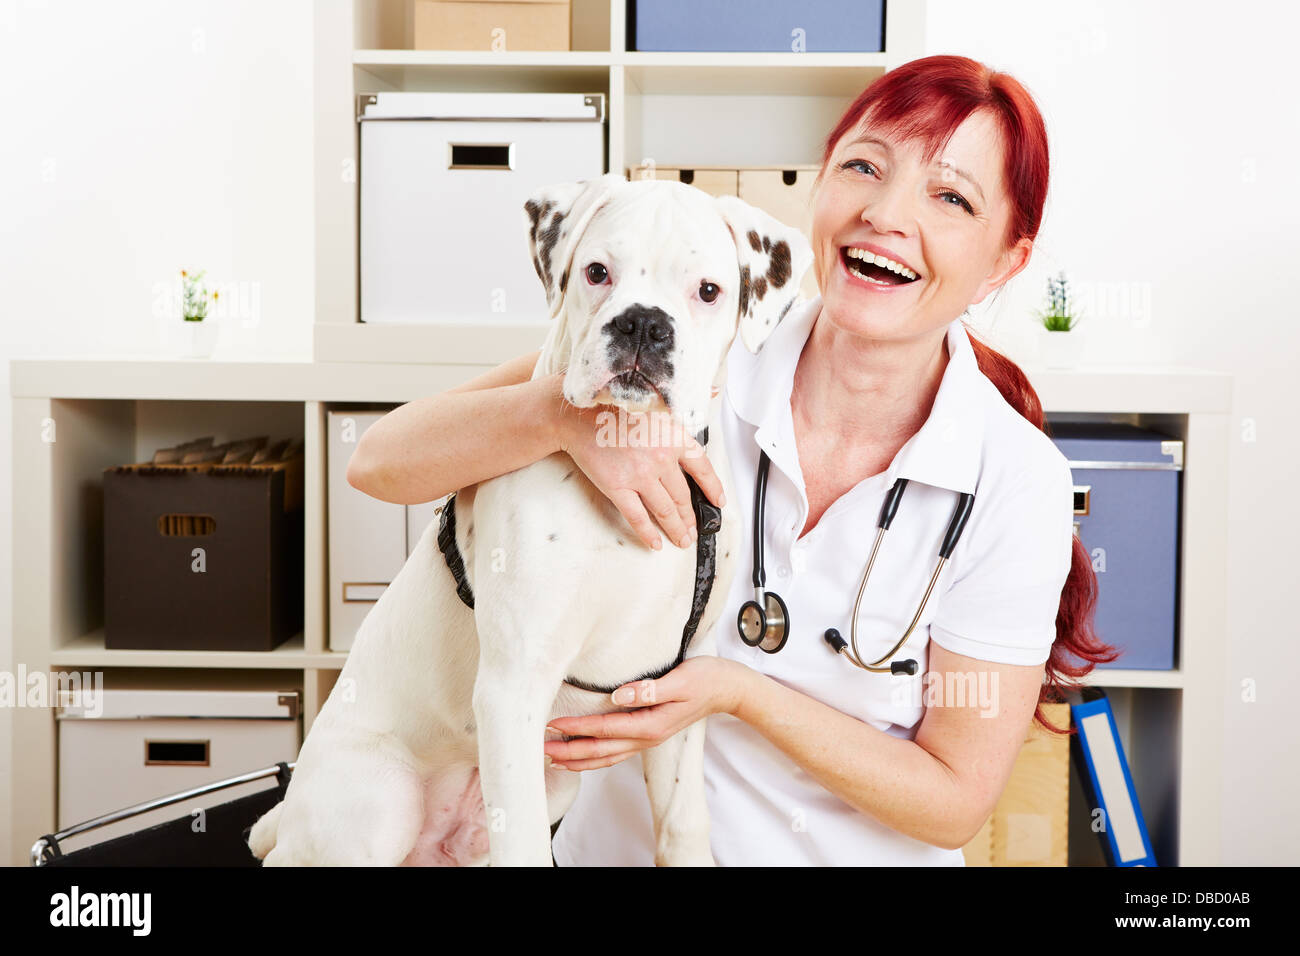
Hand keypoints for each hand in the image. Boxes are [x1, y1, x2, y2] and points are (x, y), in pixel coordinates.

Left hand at [543, 657, 749, 771]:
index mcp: (651, 724)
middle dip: (568, 752)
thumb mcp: (680, 679)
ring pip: (606, 757)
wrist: (727, 689)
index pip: (604, 729)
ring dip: (578, 760)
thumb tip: (619, 695)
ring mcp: (647, 739)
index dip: (576, 729)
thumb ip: (649, 689)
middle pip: (600, 751)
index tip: (552, 725)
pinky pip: (616, 752)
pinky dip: (595, 758)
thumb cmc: (705, 679)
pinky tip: (582, 756)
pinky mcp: (648, 734)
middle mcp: (646, 737)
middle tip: (539, 750)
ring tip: (552, 759)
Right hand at [553, 377, 725, 552]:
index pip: (703, 468)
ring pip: (665, 510)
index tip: (718, 501)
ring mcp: (640, 475)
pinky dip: (648, 533)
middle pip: (683, 495)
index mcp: (674, 436)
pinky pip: (637, 517)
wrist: (577, 414)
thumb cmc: (612, 404)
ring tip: (681, 539)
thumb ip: (681, 406)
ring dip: (676, 528)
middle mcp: (661, 458)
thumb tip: (709, 392)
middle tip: (694, 529)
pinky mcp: (618, 487)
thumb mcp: (655, 399)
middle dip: (691, 517)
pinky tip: (654, 543)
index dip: (713, 488)